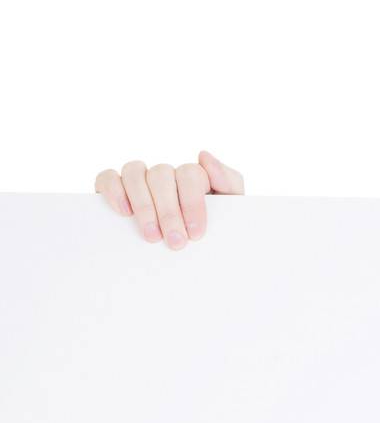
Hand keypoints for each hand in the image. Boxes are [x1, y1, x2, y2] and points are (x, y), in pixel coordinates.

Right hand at [93, 149, 243, 249]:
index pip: (190, 175)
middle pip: (162, 175)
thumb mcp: (229, 212)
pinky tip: (124, 212)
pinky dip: (114, 190)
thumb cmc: (208, 235)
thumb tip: (204, 156)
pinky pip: (108, 178)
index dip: (192, 203)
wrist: (192, 266)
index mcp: (191, 177)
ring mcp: (138, 178)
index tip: (196, 234)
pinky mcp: (113, 187)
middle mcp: (164, 174)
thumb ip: (228, 183)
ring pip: (135, 173)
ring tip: (152, 236)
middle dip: (169, 211)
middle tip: (176, 243)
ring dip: (144, 205)